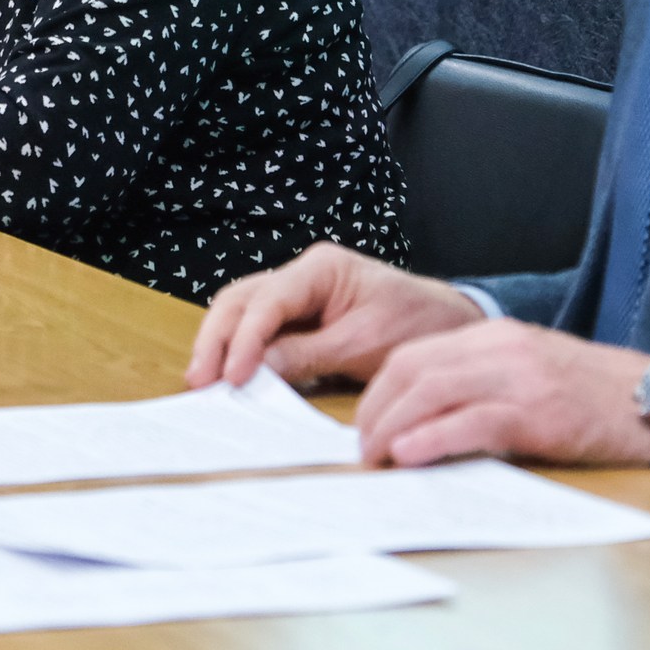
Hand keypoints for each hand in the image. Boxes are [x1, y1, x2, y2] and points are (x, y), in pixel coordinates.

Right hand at [186, 242, 484, 389]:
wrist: (449, 325)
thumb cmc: (417, 325)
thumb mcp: (364, 345)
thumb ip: (308, 355)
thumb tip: (254, 372)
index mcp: (322, 268)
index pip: (268, 301)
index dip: (244, 340)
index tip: (232, 377)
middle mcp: (304, 272)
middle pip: (241, 299)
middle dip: (216, 338)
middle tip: (199, 380)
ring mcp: (299, 292)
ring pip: (242, 310)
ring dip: (220, 343)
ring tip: (203, 381)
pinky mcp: (299, 315)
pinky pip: (259, 327)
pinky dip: (240, 349)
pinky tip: (227, 375)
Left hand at [354, 319, 649, 469]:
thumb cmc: (592, 394)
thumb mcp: (528, 372)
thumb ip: (481, 384)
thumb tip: (424, 421)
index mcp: (494, 335)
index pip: (413, 355)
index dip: (379, 392)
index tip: (364, 424)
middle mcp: (499, 348)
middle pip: (412, 370)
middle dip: (376, 410)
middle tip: (361, 448)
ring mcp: (518, 378)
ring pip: (433, 392)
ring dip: (393, 426)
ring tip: (374, 457)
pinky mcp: (537, 413)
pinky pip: (473, 422)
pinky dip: (433, 439)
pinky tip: (410, 456)